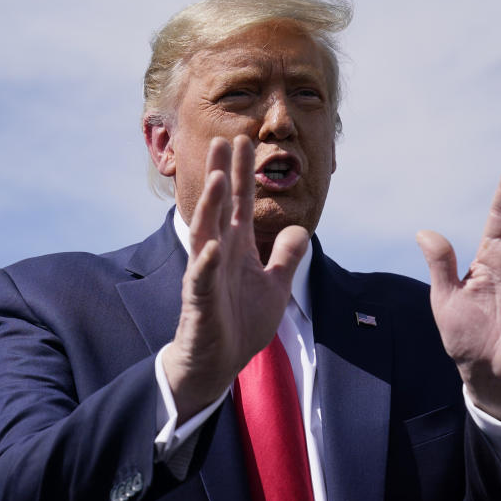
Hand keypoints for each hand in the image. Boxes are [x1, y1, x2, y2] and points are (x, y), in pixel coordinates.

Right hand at [162, 136, 309, 422]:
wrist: (217, 361)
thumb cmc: (240, 322)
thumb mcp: (274, 286)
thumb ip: (285, 257)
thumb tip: (301, 231)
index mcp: (236, 248)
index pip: (239, 203)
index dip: (242, 173)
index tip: (244, 140)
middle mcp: (219, 254)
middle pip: (219, 208)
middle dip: (222, 174)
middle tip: (222, 138)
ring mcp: (207, 275)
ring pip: (207, 234)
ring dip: (212, 207)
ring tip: (219, 178)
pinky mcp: (199, 302)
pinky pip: (201, 278)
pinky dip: (206, 263)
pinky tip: (212, 247)